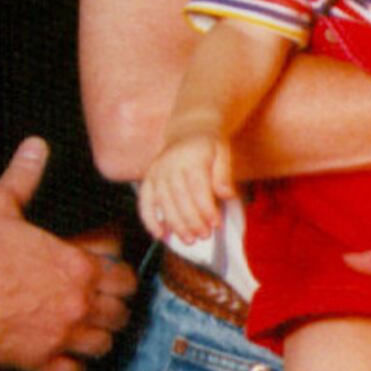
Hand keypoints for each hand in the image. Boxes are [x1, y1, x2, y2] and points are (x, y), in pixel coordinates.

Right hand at [0, 141, 139, 370]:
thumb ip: (23, 177)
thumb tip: (35, 146)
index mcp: (78, 266)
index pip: (125, 278)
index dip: (122, 280)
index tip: (112, 280)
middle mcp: (78, 304)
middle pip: (121, 314)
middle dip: (115, 310)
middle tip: (105, 308)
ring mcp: (60, 336)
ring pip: (103, 346)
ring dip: (99, 340)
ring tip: (89, 334)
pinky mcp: (36, 361)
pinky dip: (73, 369)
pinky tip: (64, 361)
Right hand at [136, 131, 233, 249]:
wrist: (187, 130)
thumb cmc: (209, 145)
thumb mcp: (223, 152)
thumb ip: (223, 174)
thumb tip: (226, 195)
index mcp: (191, 158)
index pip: (198, 188)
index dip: (206, 208)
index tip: (216, 225)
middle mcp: (170, 165)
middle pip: (179, 198)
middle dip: (192, 221)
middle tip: (204, 236)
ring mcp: (156, 173)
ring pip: (163, 203)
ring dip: (175, 224)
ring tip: (189, 240)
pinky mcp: (147, 179)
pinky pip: (145, 202)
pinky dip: (149, 220)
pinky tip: (160, 235)